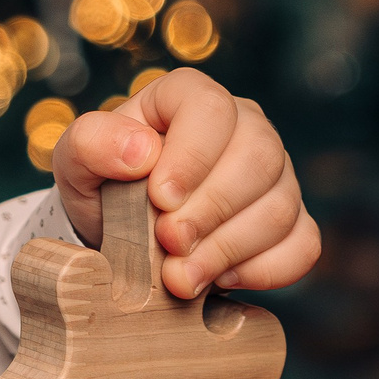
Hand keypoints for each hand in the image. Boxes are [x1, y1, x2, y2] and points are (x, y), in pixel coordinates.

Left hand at [51, 68, 319, 298]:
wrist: (120, 233)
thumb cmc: (102, 185)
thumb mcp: (76, 161)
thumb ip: (93, 143)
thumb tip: (141, 151)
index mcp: (189, 97)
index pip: (210, 108)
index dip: (191, 155)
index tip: (159, 199)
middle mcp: (244, 126)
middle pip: (259, 155)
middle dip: (211, 209)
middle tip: (168, 244)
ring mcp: (275, 175)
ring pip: (280, 205)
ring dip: (228, 248)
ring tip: (179, 276)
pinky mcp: (291, 221)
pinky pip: (302, 245)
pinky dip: (263, 270)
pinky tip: (219, 280)